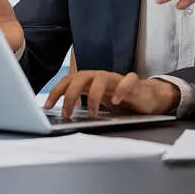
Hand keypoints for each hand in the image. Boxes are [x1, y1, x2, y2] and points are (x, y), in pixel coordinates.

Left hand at [44, 70, 179, 119]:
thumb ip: (83, 105)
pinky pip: (127, 81)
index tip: (47, 106)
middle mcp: (101, 77)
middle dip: (70, 94)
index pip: (69, 81)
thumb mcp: (98, 103)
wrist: (147, 97)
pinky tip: (116, 103)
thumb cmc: (121, 100)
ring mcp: (117, 78)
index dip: (57, 92)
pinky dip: (121, 90)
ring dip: (93, 96)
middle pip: (81, 77)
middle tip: (66, 113)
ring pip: (101, 78)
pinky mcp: (134, 83)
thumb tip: (64, 116)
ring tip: (92, 114)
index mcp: (90, 81)